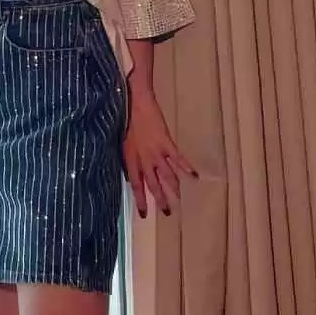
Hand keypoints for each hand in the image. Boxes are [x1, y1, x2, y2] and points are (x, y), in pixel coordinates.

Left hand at [123, 86, 196, 218]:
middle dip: (160, 200)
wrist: (135, 100)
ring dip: (173, 189)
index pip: (136, 185)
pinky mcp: (166, 142)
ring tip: (179, 200)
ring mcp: (156, 151)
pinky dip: (187, 168)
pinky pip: (178, 159)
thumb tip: (130, 172)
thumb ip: (127, 157)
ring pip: (166, 176)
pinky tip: (194, 176)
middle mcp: (143, 159)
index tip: (144, 214)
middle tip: (167, 212)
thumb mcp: (121, 141)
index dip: (140, 200)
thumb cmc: (124, 118)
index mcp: (130, 159)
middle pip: (153, 185)